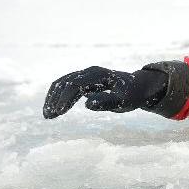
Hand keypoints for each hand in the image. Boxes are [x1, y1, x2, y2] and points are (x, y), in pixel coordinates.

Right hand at [43, 66, 166, 118]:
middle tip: (48, 117)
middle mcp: (90, 72)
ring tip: (48, 116)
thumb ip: (107, 101)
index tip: (59, 112)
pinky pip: (66, 86)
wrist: (139, 87)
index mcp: (99, 75)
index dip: (65, 98)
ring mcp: (86, 75)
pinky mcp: (84, 81)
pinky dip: (59, 97)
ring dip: (53, 98)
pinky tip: (56, 110)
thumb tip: (87, 103)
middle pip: (65, 82)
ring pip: (63, 83)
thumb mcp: (124, 101)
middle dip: (55, 99)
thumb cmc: (132, 95)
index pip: (76, 84)